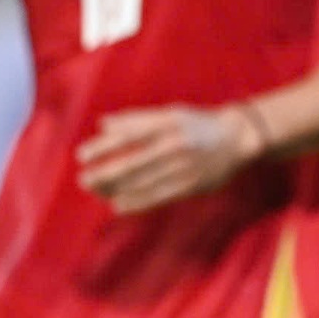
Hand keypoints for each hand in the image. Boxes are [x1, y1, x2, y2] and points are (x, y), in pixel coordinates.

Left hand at [75, 104, 263, 213]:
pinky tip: (118, 204)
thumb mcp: (169, 113)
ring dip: (115, 189)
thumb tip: (103, 125)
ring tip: (96, 190)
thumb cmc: (197, 124)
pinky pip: (158, 196)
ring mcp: (183, 167)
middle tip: (84, 179)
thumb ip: (137, 119)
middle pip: (132, 163)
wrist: (237, 139)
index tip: (82, 155)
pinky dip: (136, 201)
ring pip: (142, 182)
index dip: (103, 147)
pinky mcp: (191, 185)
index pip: (128, 136)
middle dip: (104, 173)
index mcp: (167, 123)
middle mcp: (174, 144)